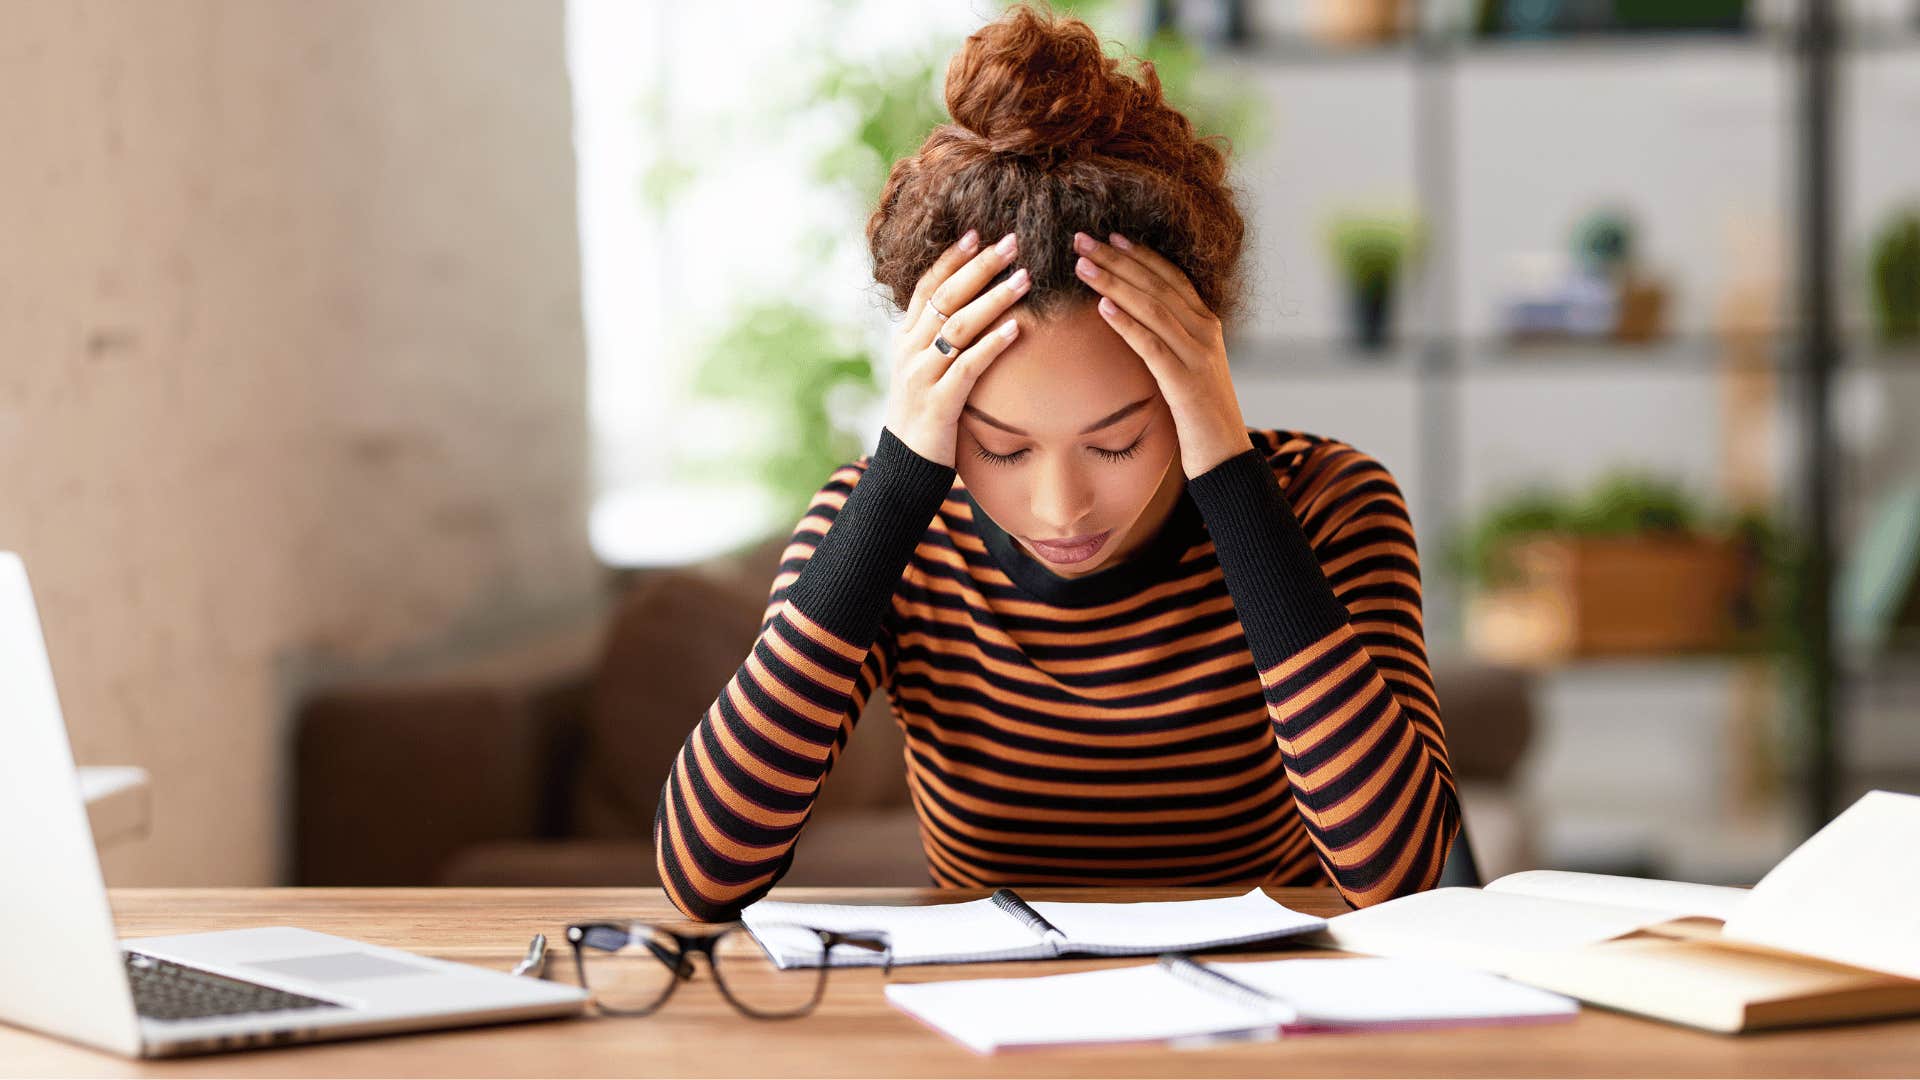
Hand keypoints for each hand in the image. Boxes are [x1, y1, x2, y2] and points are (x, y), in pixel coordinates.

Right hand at [883, 229, 1030, 466]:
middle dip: (980, 267)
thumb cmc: (926, 414)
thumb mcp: (927, 370)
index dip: (951, 258)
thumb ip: (943, 339)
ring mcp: (921, 375)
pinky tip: (1016, 329)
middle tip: (1012, 243)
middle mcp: (910, 350)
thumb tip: (975, 307)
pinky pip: (968, 366)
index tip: (977, 233)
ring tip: (1025, 278)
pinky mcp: (938, 403)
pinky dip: (992, 345)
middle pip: (946, 297)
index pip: (927, 286)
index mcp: (906, 338)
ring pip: (958, 326)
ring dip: (994, 299)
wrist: (905, 466)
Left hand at [1071, 231, 1253, 477]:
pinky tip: (1102, 309)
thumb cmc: (1200, 415)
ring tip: (1082, 266)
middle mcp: (1206, 332)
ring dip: (1115, 283)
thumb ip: (1168, 341)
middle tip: (1081, 238)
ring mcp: (1199, 355)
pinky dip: (1127, 324)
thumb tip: (1130, 320)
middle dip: (1117, 259)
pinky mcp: (1186, 383)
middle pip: (1157, 284)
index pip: (1171, 277)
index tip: (1109, 236)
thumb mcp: (1186, 368)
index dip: (1140, 254)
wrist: (1227, 456)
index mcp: (1206, 324)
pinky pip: (1153, 346)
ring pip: (1153, 308)